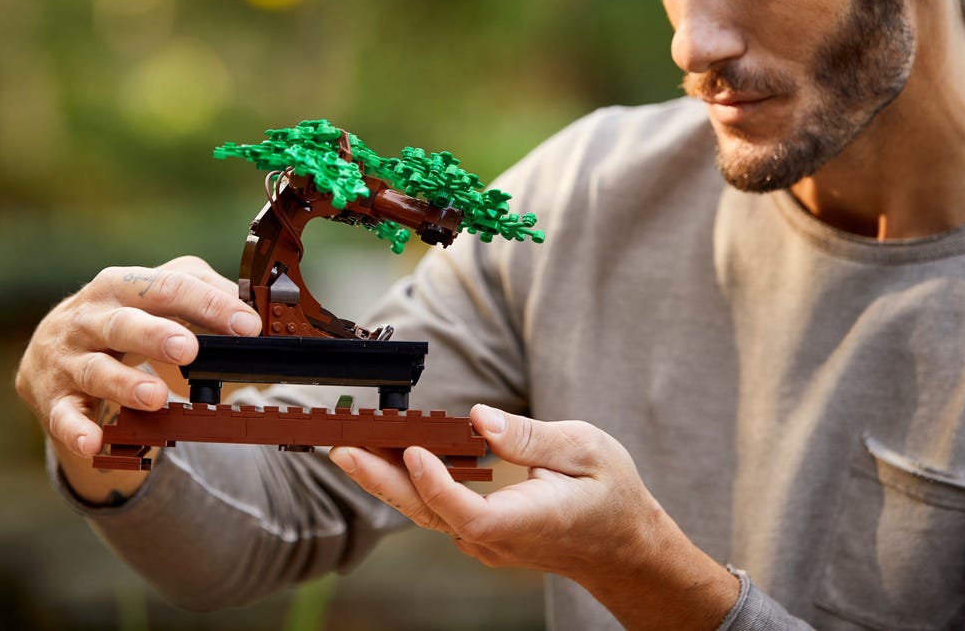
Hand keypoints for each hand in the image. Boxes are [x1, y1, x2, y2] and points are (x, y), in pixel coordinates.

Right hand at [15, 255, 261, 459]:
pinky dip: (77, 430)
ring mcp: (68, 359)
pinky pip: (63, 416)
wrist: (52, 349)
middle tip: (188, 349)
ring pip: (96, 370)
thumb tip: (253, 306)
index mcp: (122, 285)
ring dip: (125, 384)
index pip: (168, 287)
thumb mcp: (157, 296)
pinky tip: (94, 442)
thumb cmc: (121, 317)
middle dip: (155, 335)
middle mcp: (89, 318)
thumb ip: (204, 293)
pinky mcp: (53, 399)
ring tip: (157, 397)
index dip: (210, 305)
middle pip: (123, 323)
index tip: (248, 325)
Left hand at [329, 405, 738, 629]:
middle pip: (429, 515)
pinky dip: (408, 483)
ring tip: (349, 447)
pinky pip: (436, 510)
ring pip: (426, 513)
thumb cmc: (610, 494)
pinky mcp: (480, 532)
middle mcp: (498, 538)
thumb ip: (532, 436)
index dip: (436, 484)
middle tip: (344, 448)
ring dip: (386, 481)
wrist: (620, 545)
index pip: (468, 513)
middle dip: (382, 481)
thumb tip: (479, 418)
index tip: (416, 449)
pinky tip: (388, 456)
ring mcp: (485, 541)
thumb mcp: (588, 449)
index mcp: (528, 521)